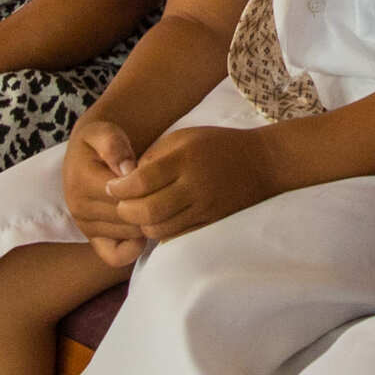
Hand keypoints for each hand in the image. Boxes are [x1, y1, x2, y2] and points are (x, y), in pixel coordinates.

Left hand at [78, 122, 278, 255]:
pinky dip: (161, 232)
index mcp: (185, 159)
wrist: (263, 163)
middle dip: (126, 211)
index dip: (119, 188)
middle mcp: (195, 186)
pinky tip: (158, 220)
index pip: (141, 182)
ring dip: (141, 225)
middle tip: (121, 204)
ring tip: (138, 213)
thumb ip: (153, 157)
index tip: (112, 187)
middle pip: (147, 212)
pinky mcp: (211, 223)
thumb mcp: (183, 137)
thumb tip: (126, 181)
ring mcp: (205, 209)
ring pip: (159, 230)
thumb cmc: (217, 145)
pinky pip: (177, 237)